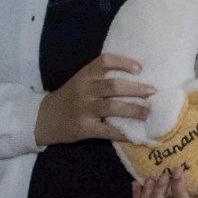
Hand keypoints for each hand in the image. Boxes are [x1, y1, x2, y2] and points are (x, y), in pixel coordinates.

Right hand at [33, 54, 154, 146]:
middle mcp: (85, 89)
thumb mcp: (80, 81)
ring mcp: (84, 109)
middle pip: (114, 86)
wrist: (45, 118)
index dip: (123, 62)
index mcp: (85, 75)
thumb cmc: (69, 98)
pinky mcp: (84, 128)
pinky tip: (135, 135)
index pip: (105, 61)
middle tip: (152, 91)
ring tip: (147, 112)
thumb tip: (134, 79)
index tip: (139, 68)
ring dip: (134, 110)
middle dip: (136, 89)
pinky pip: (108, 131)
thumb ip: (100, 79)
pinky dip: (124, 133)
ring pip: (113, 107)